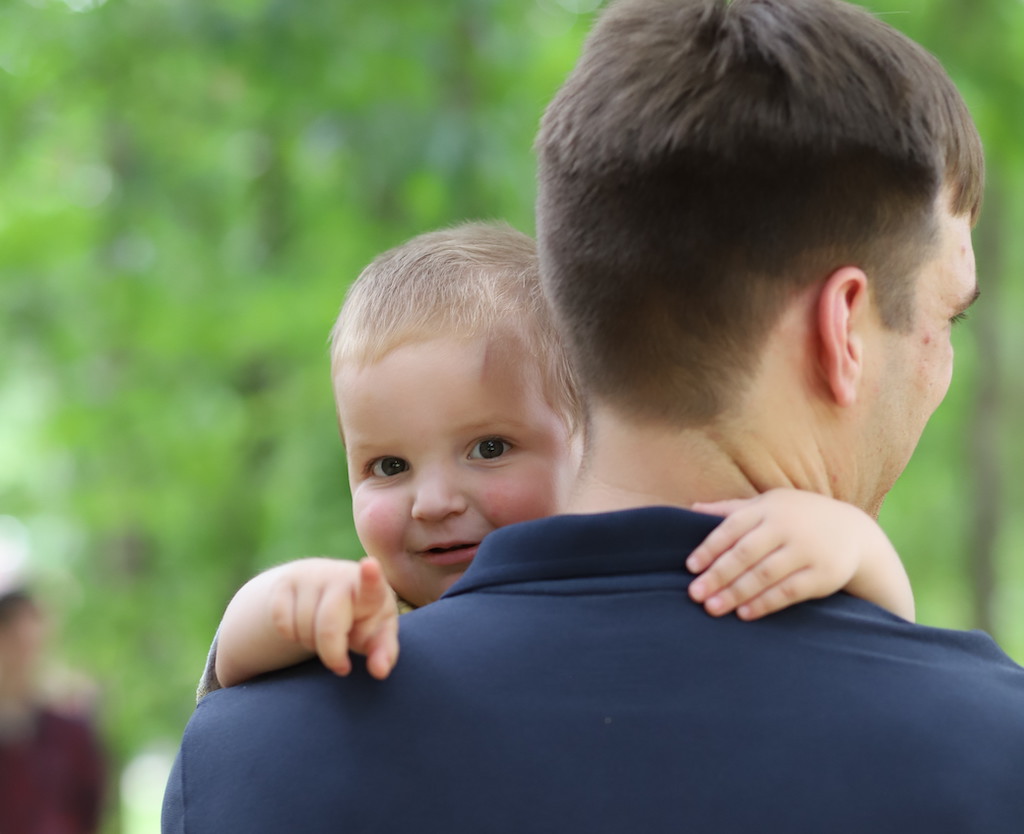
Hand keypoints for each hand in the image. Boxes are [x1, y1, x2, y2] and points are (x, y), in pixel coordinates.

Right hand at [269, 557, 399, 679]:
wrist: (327, 590)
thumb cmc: (361, 617)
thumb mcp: (377, 633)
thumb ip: (383, 653)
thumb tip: (380, 671)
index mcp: (371, 589)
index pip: (371, 585)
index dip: (371, 577)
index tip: (370, 565)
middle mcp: (340, 576)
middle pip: (328, 627)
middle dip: (332, 654)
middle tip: (341, 666)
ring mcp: (310, 576)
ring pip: (302, 628)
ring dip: (312, 645)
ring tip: (324, 636)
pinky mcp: (284, 582)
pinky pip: (281, 623)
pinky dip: (291, 636)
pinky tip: (304, 626)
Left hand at [685, 489, 909, 620]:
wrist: (854, 532)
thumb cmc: (798, 516)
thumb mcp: (769, 504)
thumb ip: (731, 509)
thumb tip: (692, 509)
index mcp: (768, 508)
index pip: (732, 527)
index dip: (710, 548)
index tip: (691, 567)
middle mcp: (786, 526)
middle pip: (745, 553)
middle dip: (717, 575)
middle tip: (694, 594)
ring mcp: (806, 550)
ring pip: (764, 574)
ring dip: (736, 593)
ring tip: (713, 608)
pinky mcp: (823, 574)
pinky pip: (789, 591)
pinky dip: (765, 603)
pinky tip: (745, 613)